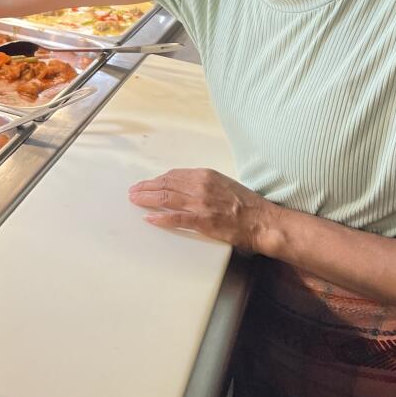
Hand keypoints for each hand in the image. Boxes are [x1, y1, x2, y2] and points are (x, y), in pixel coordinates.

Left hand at [128, 168, 279, 254]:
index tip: (147, 183)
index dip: (157, 179)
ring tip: (135, 200)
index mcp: (206, 175)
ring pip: (166, 198)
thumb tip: (187, 186)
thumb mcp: (224, 184)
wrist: (262, 221)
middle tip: (133, 191)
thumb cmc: (247, 205)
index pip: (174, 175)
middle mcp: (200, 186)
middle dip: (146, 187)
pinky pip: (176, 218)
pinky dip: (160, 217)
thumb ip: (205, 184)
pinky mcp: (203, 220)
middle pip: (166, 184)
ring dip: (147, 198)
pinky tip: (149, 218)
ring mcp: (200, 203)